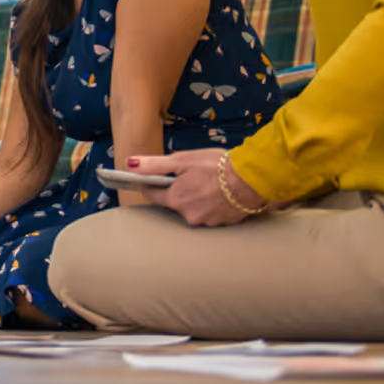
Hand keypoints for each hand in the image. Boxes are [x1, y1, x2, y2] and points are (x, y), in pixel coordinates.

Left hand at [129, 149, 266, 227]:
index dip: (152, 185)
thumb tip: (130, 165)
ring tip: (211, 183)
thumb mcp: (182, 160)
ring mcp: (208, 221)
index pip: (153, 195)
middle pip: (176, 203)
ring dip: (199, 198)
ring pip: (195, 208)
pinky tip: (222, 192)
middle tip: (194, 175)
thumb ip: (154, 165)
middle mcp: (189, 215)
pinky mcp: (224, 223)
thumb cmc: (218, 166)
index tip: (155, 178)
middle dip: (181, 190)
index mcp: (176, 200)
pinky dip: (214, 204)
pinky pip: (212, 213)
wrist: (254, 178)